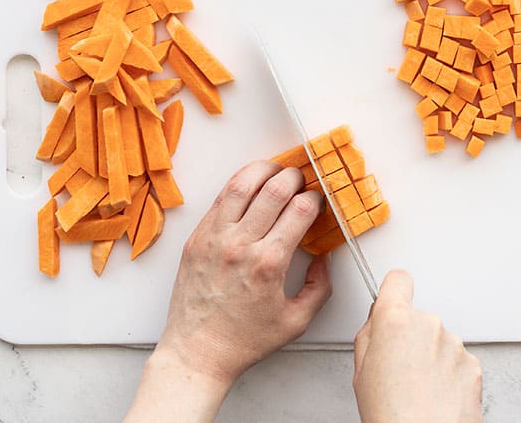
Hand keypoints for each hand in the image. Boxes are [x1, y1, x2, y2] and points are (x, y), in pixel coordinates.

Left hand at [125, 161, 331, 421]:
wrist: (198, 351)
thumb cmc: (243, 340)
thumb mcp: (296, 321)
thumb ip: (319, 288)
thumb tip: (324, 259)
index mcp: (268, 263)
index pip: (299, 210)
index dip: (314, 199)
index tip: (317, 201)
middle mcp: (240, 245)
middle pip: (274, 190)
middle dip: (294, 178)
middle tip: (301, 180)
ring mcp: (214, 238)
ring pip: (241, 185)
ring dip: (263, 169)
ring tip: (275, 169)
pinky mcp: (196, 238)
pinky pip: (218, 200)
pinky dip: (237, 185)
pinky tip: (249, 184)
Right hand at [353, 270, 481, 422]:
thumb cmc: (391, 414)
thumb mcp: (360, 369)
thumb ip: (370, 335)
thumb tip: (377, 324)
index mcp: (396, 320)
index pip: (398, 280)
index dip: (393, 290)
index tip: (391, 298)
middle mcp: (429, 324)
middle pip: (417, 316)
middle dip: (408, 335)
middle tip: (396, 367)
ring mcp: (454, 344)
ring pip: (437, 339)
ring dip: (430, 356)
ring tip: (416, 387)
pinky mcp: (472, 364)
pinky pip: (456, 359)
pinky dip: (448, 373)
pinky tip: (434, 394)